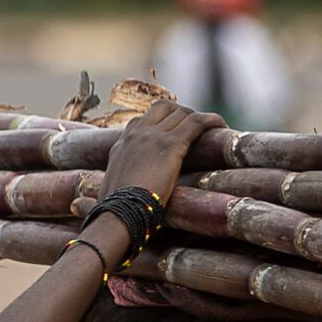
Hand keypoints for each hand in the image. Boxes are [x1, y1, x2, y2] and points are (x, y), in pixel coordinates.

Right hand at [100, 89, 215, 207]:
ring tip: (214, 129)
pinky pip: (195, 122)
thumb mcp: (109, 194)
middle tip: (197, 129)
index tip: (174, 133)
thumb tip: (99, 202)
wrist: (117, 213)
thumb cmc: (113, 213)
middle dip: (182, 114)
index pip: (142, 121)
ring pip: (180, 112)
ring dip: (198, 118)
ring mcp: (152, 136)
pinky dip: (210, 121)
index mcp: (121, 145)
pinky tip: (221, 126)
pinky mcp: (170, 144)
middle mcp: (135, 133)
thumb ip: (115, 189)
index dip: (161, 123)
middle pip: (163, 108)